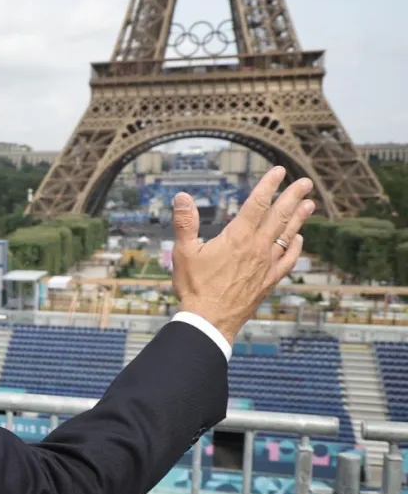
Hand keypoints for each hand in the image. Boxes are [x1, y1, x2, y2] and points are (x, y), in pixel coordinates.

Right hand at [172, 166, 314, 344]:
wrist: (210, 321)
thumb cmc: (195, 287)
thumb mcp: (183, 252)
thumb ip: (185, 223)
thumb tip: (182, 197)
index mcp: (237, 238)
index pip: (257, 204)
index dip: (269, 185)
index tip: (279, 171)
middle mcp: (257, 248)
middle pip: (279, 216)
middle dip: (293, 197)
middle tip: (305, 183)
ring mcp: (266, 265)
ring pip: (288, 236)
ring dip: (299, 218)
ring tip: (310, 204)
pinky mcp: (269, 280)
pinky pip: (289, 260)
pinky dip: (296, 246)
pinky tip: (299, 239)